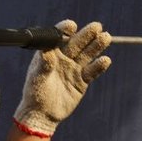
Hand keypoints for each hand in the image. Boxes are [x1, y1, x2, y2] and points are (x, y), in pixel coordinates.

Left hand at [12, 20, 110, 135]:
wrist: (42, 114)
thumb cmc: (35, 94)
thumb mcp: (37, 79)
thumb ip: (43, 65)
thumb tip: (47, 51)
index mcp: (50, 53)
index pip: (59, 37)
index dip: (66, 30)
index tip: (72, 26)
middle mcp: (63, 58)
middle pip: (77, 43)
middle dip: (87, 34)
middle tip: (97, 26)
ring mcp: (74, 69)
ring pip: (87, 55)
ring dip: (97, 46)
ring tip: (106, 37)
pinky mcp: (82, 81)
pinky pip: (92, 71)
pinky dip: (99, 66)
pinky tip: (105, 60)